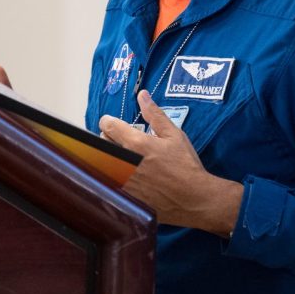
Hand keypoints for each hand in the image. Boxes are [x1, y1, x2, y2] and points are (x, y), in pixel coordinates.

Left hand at [99, 90, 242, 236]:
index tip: (114, 123)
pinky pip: (108, 178)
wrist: (193, 198)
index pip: (108, 125)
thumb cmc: (185, 165)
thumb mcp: (174, 135)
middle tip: (123, 140)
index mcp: (135, 143)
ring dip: (110, 156)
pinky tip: (126, 173)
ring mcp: (122, 179)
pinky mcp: (123, 194)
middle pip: (102, 142)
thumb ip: (155, 115)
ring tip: (125, 157)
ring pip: (103, 161)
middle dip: (110, 137)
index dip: (109, 121)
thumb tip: (142, 95)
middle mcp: (124, 160)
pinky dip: (113, 172)